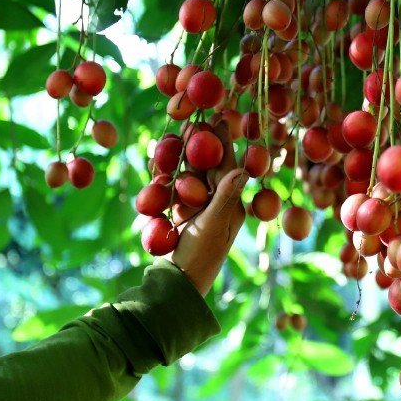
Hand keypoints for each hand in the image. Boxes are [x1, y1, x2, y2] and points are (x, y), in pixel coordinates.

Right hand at [173, 125, 246, 296]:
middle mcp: (215, 201)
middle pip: (205, 166)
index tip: (217, 117)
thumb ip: (224, 196)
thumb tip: (243, 169)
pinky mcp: (179, 214)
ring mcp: (196, 207)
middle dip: (196, 145)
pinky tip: (157, 166)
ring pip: (187, 175)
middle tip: (190, 122)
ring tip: (172, 139)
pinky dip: (165, 178)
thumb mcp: (213, 225)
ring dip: (178, 158)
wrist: (177, 283)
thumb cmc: (201, 255)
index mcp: (231, 203)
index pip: (227, 165)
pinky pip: (172, 190)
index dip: (220, 141)